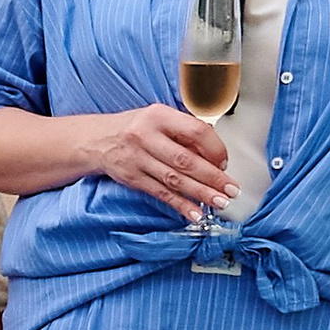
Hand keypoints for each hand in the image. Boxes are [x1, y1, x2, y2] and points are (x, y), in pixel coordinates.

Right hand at [76, 103, 233, 223]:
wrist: (97, 140)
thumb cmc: (136, 128)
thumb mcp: (159, 118)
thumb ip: (184, 131)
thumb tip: (215, 155)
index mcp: (159, 116)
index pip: (195, 131)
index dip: (214, 148)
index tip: (224, 162)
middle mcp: (146, 136)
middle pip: (186, 160)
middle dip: (212, 177)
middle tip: (231, 190)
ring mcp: (138, 159)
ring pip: (175, 180)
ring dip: (200, 193)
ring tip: (220, 202)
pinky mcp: (133, 178)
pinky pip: (161, 194)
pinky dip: (180, 205)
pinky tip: (195, 213)